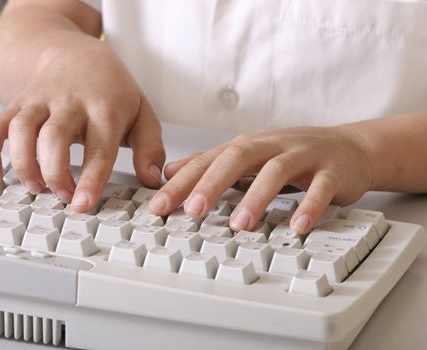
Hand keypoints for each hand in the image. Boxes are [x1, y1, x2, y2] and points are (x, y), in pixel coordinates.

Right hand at [0, 36, 164, 210]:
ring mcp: (40, 102)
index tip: (83, 204)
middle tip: (62, 197)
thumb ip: (150, 148)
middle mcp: (70, 103)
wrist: (76, 54)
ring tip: (35, 189)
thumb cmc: (110, 90)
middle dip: (55, 172)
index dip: (90, 178)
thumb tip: (153, 180)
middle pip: (54, 137)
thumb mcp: (141, 113)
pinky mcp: (18, 104)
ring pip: (22, 129)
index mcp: (105, 108)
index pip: (99, 147)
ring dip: (23, 163)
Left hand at [148, 126, 372, 233]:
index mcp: (247, 145)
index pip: (208, 160)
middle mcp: (271, 146)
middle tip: (193, 210)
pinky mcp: (332, 171)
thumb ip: (211, 164)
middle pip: (237, 157)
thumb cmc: (293, 155)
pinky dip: (309, 206)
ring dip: (256, 197)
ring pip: (276, 171)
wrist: (350, 148)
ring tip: (239, 224)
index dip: (182, 182)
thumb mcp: (248, 156)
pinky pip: (320, 188)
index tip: (158, 206)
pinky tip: (297, 227)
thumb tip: (170, 172)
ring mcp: (303, 155)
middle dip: (212, 183)